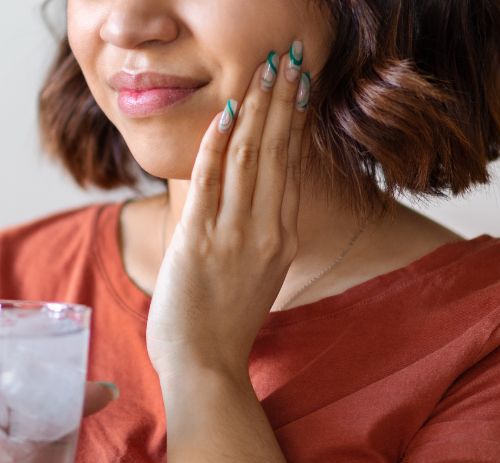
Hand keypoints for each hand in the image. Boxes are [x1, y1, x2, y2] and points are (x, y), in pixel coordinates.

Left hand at [146, 41, 310, 379]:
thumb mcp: (254, 276)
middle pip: (277, 151)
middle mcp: (266, 231)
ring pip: (250, 157)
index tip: (300, 84)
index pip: (290, 166)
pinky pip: (210, 182)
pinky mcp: (200, 242)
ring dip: (257, 108)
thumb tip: (252, 204)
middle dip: (282, 98)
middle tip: (288, 56)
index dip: (295, 120)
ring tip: (265, 68)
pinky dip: (217, 143)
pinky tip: (225, 112)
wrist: (205, 368)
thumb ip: (257, 236)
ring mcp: (234, 235)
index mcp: (281, 237)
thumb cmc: (222, 326)